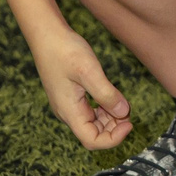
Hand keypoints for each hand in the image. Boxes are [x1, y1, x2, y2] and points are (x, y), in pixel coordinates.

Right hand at [30, 29, 132, 149]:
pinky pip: (90, 111)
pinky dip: (104, 108)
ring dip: (110, 118)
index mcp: (69, 111)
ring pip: (93, 123)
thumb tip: (123, 113)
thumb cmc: (64, 50)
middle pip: (94, 134)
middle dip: (114, 128)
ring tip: (122, 102)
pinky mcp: (71, 96)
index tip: (129, 122)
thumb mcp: (89, 71)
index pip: (92, 141)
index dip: (113, 138)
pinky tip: (112, 96)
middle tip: (128, 110)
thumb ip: (106, 94)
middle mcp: (67, 112)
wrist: (46, 34)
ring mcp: (69, 105)